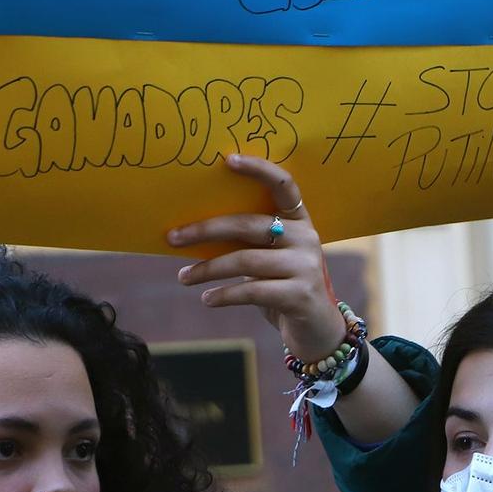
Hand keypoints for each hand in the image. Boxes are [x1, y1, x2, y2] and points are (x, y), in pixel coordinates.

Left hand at [168, 155, 348, 362]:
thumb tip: (194, 231)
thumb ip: (249, 242)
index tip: (227, 160)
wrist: (318, 331)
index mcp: (299, 221)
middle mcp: (306, 238)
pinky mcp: (300, 295)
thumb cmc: (284, 288)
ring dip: (208, 269)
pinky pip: (252, 290)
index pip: (284, 185)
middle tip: (173, 238)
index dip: (258, 169)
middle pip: (248, 224)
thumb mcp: (271, 260)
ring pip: (245, 260)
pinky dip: (224, 295)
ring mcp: (306, 266)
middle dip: (206, 231)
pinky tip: (207, 299)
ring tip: (183, 277)